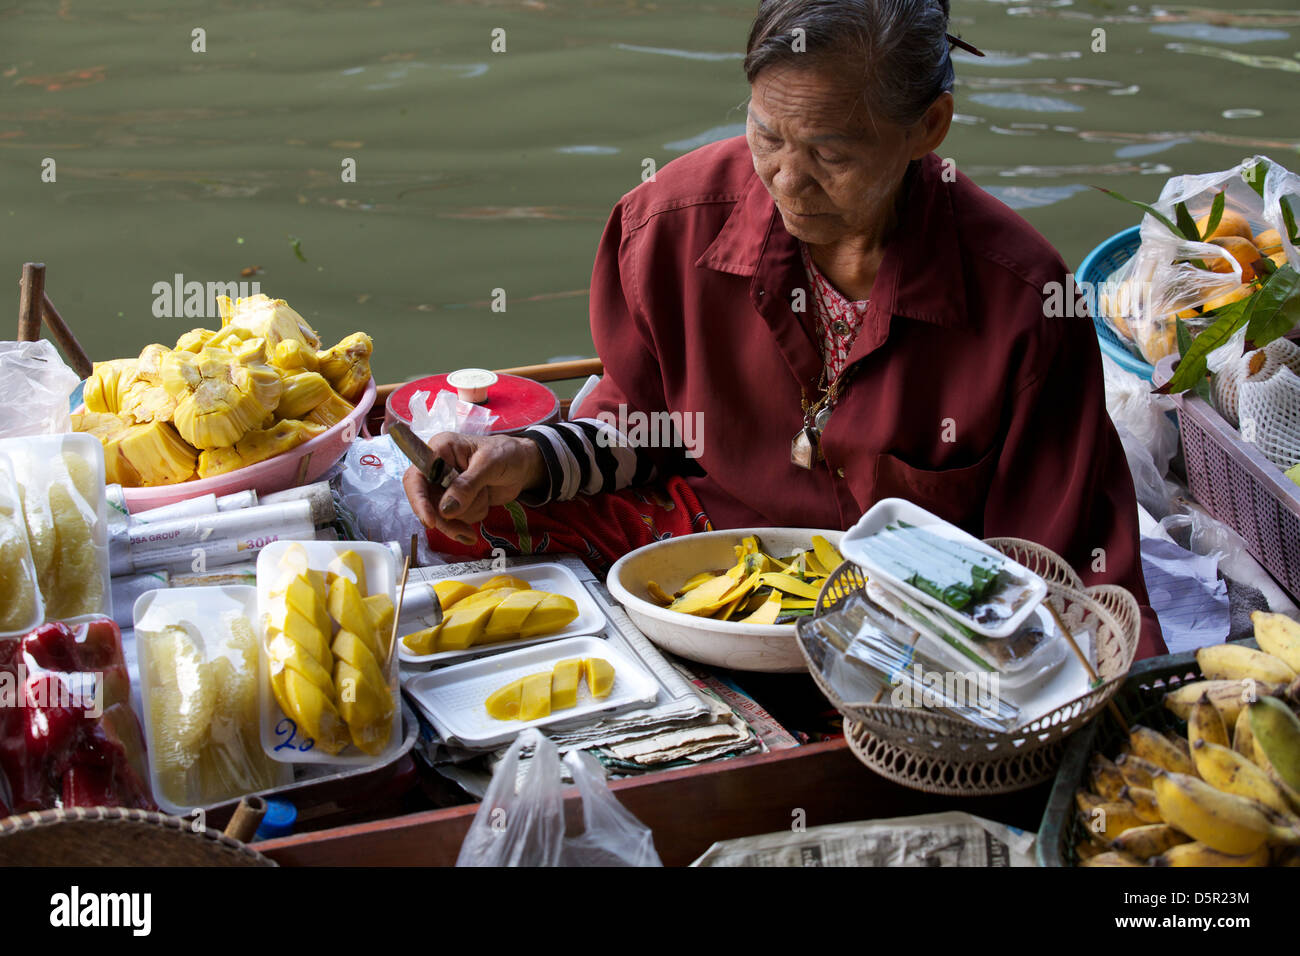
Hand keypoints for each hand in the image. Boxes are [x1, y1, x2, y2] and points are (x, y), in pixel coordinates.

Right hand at [402, 432, 545, 544]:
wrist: (523, 465)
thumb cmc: (506, 454)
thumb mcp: (489, 464)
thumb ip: (468, 485)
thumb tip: (446, 509)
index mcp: (439, 450)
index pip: (416, 477)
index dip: (418, 500)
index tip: (430, 521)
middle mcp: (437, 469)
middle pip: (427, 503)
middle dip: (447, 519)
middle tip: (465, 532)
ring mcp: (445, 487)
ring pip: (442, 515)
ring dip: (467, 513)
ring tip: (486, 496)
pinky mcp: (456, 502)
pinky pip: (456, 520)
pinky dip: (471, 518)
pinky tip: (485, 504)